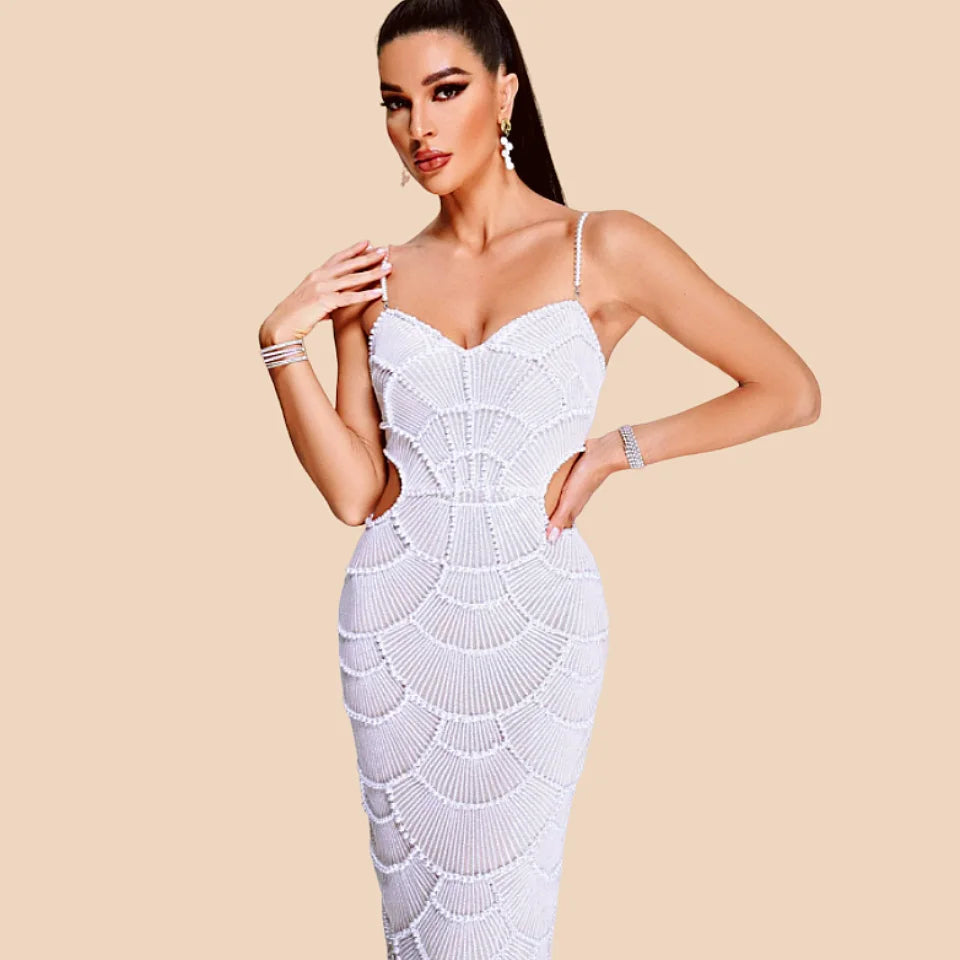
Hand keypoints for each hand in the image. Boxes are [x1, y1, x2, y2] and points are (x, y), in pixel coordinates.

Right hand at [259, 239, 391, 345]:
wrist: (281, 326)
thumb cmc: (296, 317)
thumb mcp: (312, 302)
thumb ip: (325, 300)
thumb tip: (335, 308)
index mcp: (316, 275)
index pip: (338, 258)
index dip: (353, 250)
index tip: (367, 242)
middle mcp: (319, 277)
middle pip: (348, 264)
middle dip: (368, 257)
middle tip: (384, 250)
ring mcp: (322, 288)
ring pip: (352, 278)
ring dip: (372, 273)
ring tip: (388, 268)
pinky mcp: (324, 302)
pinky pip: (349, 298)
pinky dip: (365, 295)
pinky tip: (378, 292)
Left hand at [544, 432, 625, 540]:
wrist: (600, 453)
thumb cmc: (587, 477)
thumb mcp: (569, 501)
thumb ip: (559, 519)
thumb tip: (551, 539)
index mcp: (573, 508)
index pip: (561, 524)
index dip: (551, 530)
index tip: (537, 536)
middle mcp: (573, 498)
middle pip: (559, 511)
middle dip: (547, 516)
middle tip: (531, 520)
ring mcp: (574, 485)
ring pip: (560, 497)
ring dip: (549, 500)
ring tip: (534, 502)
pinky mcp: (572, 472)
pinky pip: (561, 481)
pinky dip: (553, 484)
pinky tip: (545, 481)